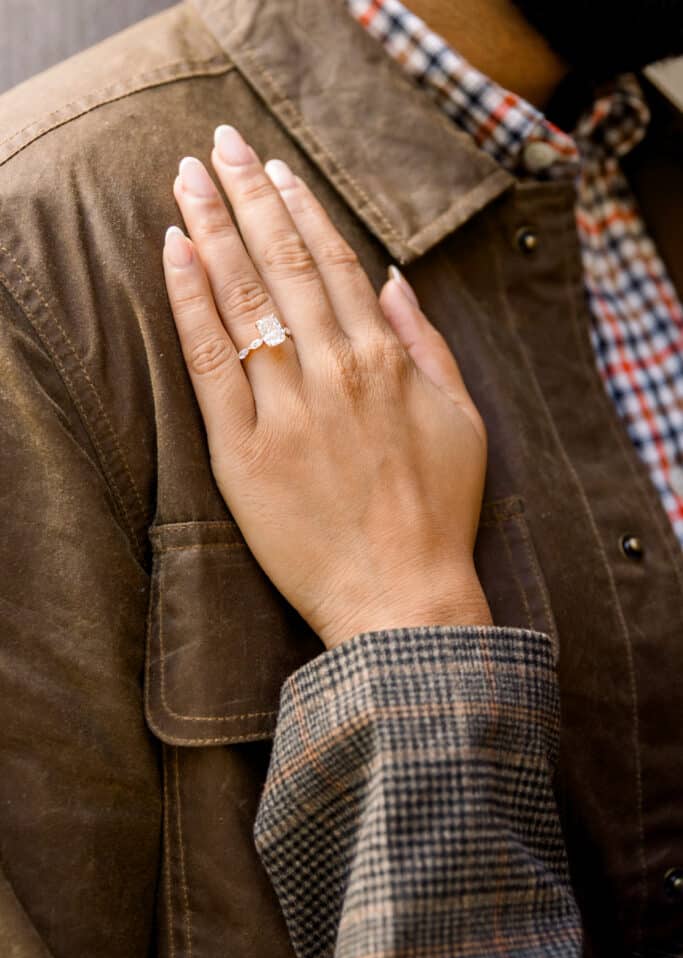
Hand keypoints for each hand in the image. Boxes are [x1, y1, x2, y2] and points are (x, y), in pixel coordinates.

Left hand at [163, 125, 492, 649]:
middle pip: (281, 263)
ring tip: (187, 178)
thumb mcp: (461, 420)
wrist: (402, 598)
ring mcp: (287, 410)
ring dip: (212, 229)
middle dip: (246, 195)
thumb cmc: (437, 513)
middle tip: (218, 145)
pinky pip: (211, 363)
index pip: (331, 262)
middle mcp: (336, 371)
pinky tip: (174, 252)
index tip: (271, 168)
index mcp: (386, 361)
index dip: (297, 208)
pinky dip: (191, 302)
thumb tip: (391, 281)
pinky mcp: (244, 453)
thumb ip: (428, 343)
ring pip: (244, 299)